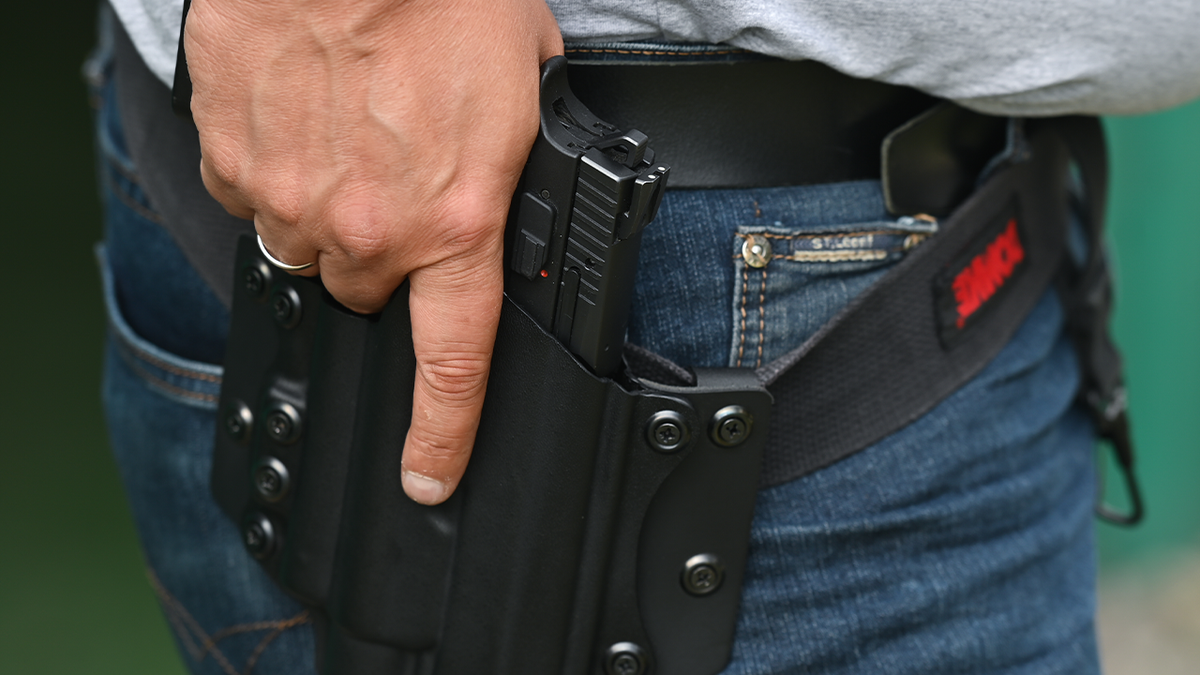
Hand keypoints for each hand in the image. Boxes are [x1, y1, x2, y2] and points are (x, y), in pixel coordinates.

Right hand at [185, 0, 563, 503]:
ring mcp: (288, 197)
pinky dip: (276, 171)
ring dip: (326, 212)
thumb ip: (509, 166)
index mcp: (454, 221)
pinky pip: (251, 195)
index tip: (428, 473)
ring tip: (350, 133)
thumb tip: (506, 192)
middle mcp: (367, 227)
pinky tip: (303, 116)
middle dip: (382, 255)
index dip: (442, 432)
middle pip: (366, 292)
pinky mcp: (232, 157)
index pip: (452, 362)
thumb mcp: (523, 86)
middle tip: (399, 180)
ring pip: (304, 247)